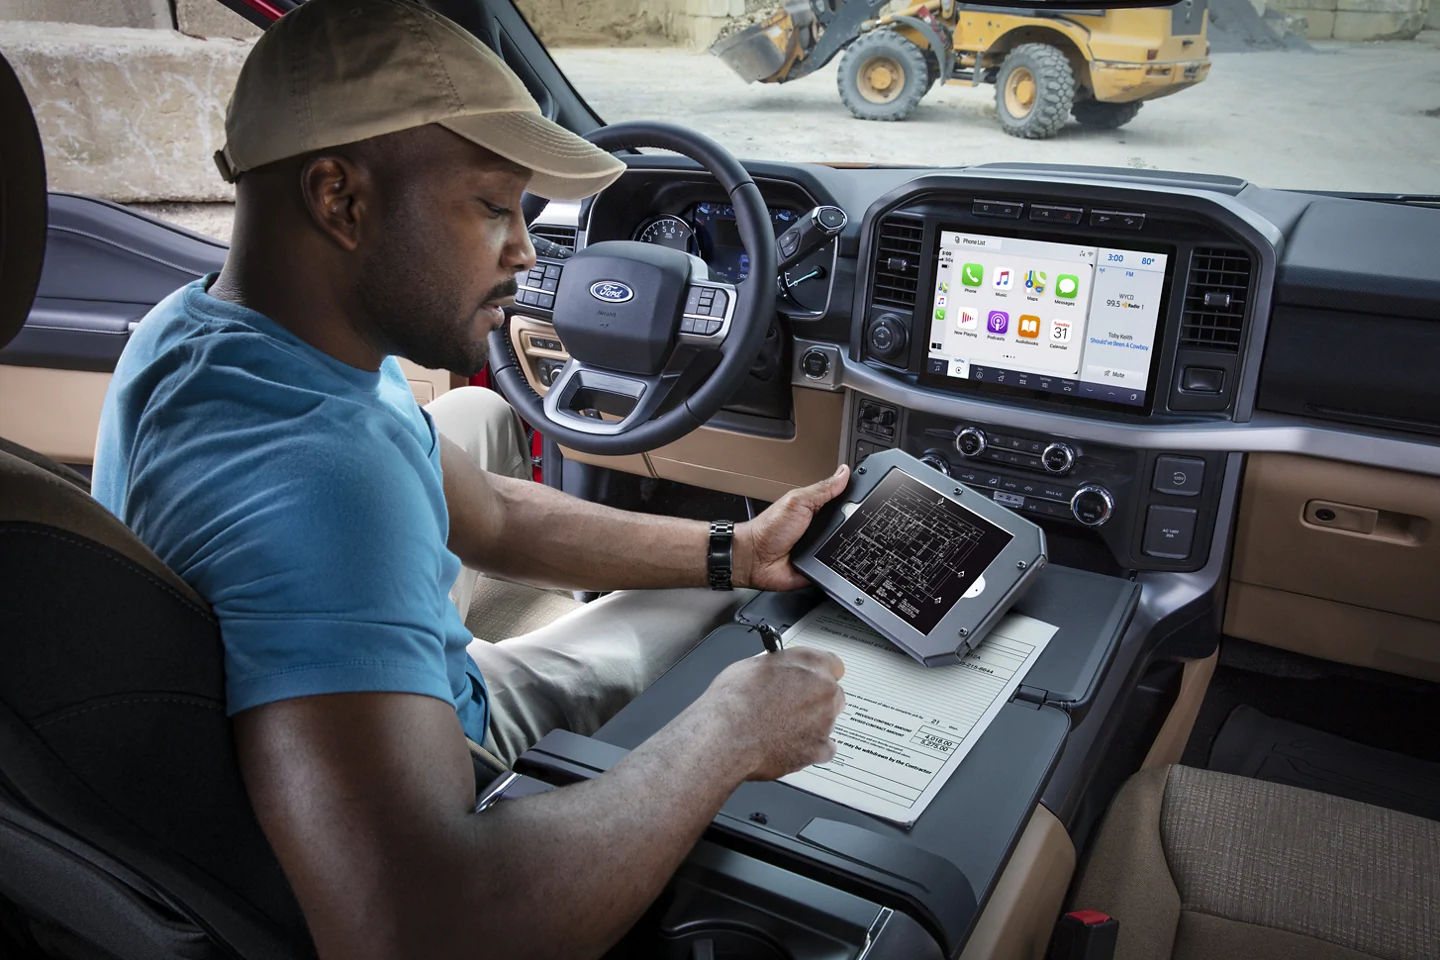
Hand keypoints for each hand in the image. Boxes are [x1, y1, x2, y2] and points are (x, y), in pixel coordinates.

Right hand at [698, 647, 845, 780]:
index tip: (812, 681)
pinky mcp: (819, 749)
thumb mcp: (752, 665)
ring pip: (827, 723)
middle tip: (791, 707)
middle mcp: (823, 690)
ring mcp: (825, 722)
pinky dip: (809, 750)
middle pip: (833, 695)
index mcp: (809, 663)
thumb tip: (778, 672)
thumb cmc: (733, 701)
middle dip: (816, 701)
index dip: (819, 674)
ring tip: (781, 729)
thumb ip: (778, 667)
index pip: (833, 665)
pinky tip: (788, 746)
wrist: (725, 736)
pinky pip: (824, 750)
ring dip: (812, 725)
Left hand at [734, 464, 849, 590]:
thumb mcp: (797, 501)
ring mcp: (822, 548)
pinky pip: (838, 566)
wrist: (754, 559)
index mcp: (816, 509)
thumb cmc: (768, 529)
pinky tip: (838, 560)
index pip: (842, 501)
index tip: (871, 494)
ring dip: (847, 545)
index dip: (855, 499)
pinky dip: (840, 564)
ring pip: (847, 546)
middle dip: (855, 525)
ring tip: (841, 542)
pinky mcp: (821, 566)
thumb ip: (822, 489)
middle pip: (849, 525)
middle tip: (852, 523)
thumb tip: (843, 472)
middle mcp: (820, 528)